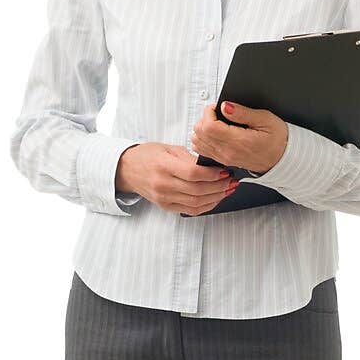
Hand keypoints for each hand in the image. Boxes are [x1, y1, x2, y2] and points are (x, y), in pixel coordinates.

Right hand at [115, 142, 241, 212]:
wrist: (127, 169)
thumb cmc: (148, 155)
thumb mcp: (169, 148)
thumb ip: (190, 158)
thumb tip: (212, 166)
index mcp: (164, 166)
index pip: (193, 174)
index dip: (213, 175)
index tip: (224, 171)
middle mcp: (163, 185)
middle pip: (198, 190)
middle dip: (219, 187)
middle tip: (231, 181)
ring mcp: (164, 198)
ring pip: (197, 203)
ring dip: (216, 197)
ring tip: (228, 190)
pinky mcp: (166, 207)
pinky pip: (191, 210)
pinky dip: (207, 206)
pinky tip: (216, 199)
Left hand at [189, 101, 287, 174]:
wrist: (281, 159)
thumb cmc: (277, 140)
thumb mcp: (265, 119)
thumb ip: (242, 113)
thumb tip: (225, 106)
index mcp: (238, 142)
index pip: (209, 126)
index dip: (209, 112)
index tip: (217, 107)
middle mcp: (227, 152)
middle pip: (199, 133)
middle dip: (204, 118)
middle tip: (217, 113)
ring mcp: (223, 158)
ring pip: (197, 142)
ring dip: (202, 128)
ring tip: (216, 122)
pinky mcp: (222, 160)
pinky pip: (201, 150)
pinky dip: (202, 138)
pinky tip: (213, 132)